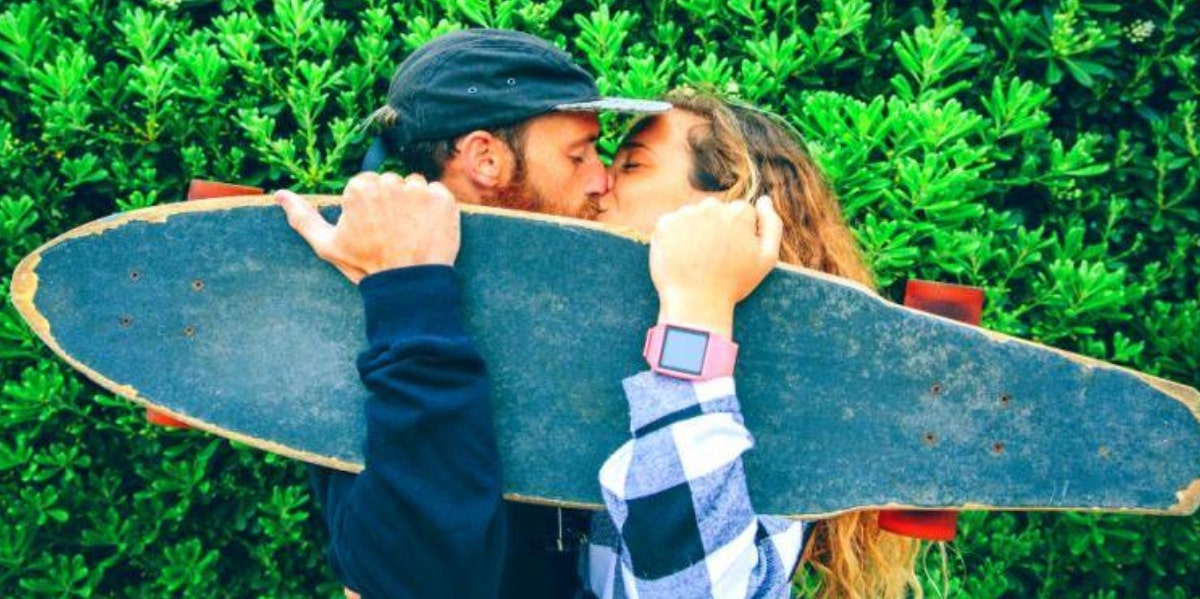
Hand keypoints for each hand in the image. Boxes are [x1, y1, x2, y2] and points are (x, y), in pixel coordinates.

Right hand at [276, 173, 460, 283]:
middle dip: (392, 204)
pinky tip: (427, 230)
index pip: (367, 187)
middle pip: (391, 184)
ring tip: (410, 232)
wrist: (409, 286)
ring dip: (414, 205)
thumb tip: (279, 194)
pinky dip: (435, 209)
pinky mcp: (443, 198)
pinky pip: (438, 193)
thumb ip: (303, 218)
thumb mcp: (327, 246)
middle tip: (393, 233)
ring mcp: (418, 190)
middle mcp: (388, 182)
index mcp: (359, 188)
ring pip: (414, 187)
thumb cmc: (366, 266)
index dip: (369, 210)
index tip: (373, 230)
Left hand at [649, 197, 781, 337]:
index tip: (733, 254)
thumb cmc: (733, 284)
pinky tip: (680, 257)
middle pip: (715, 210)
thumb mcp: (767, 258)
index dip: (738, 234)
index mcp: (739, 212)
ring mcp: (686, 214)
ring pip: (692, 216)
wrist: (695, 304)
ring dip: (694, 231)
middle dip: (715, 228)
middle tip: (713, 258)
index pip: (740, 212)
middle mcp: (712, 207)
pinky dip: (674, 237)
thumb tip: (765, 200)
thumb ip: (772, 224)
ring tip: (697, 259)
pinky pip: (672, 224)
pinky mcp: (664, 224)